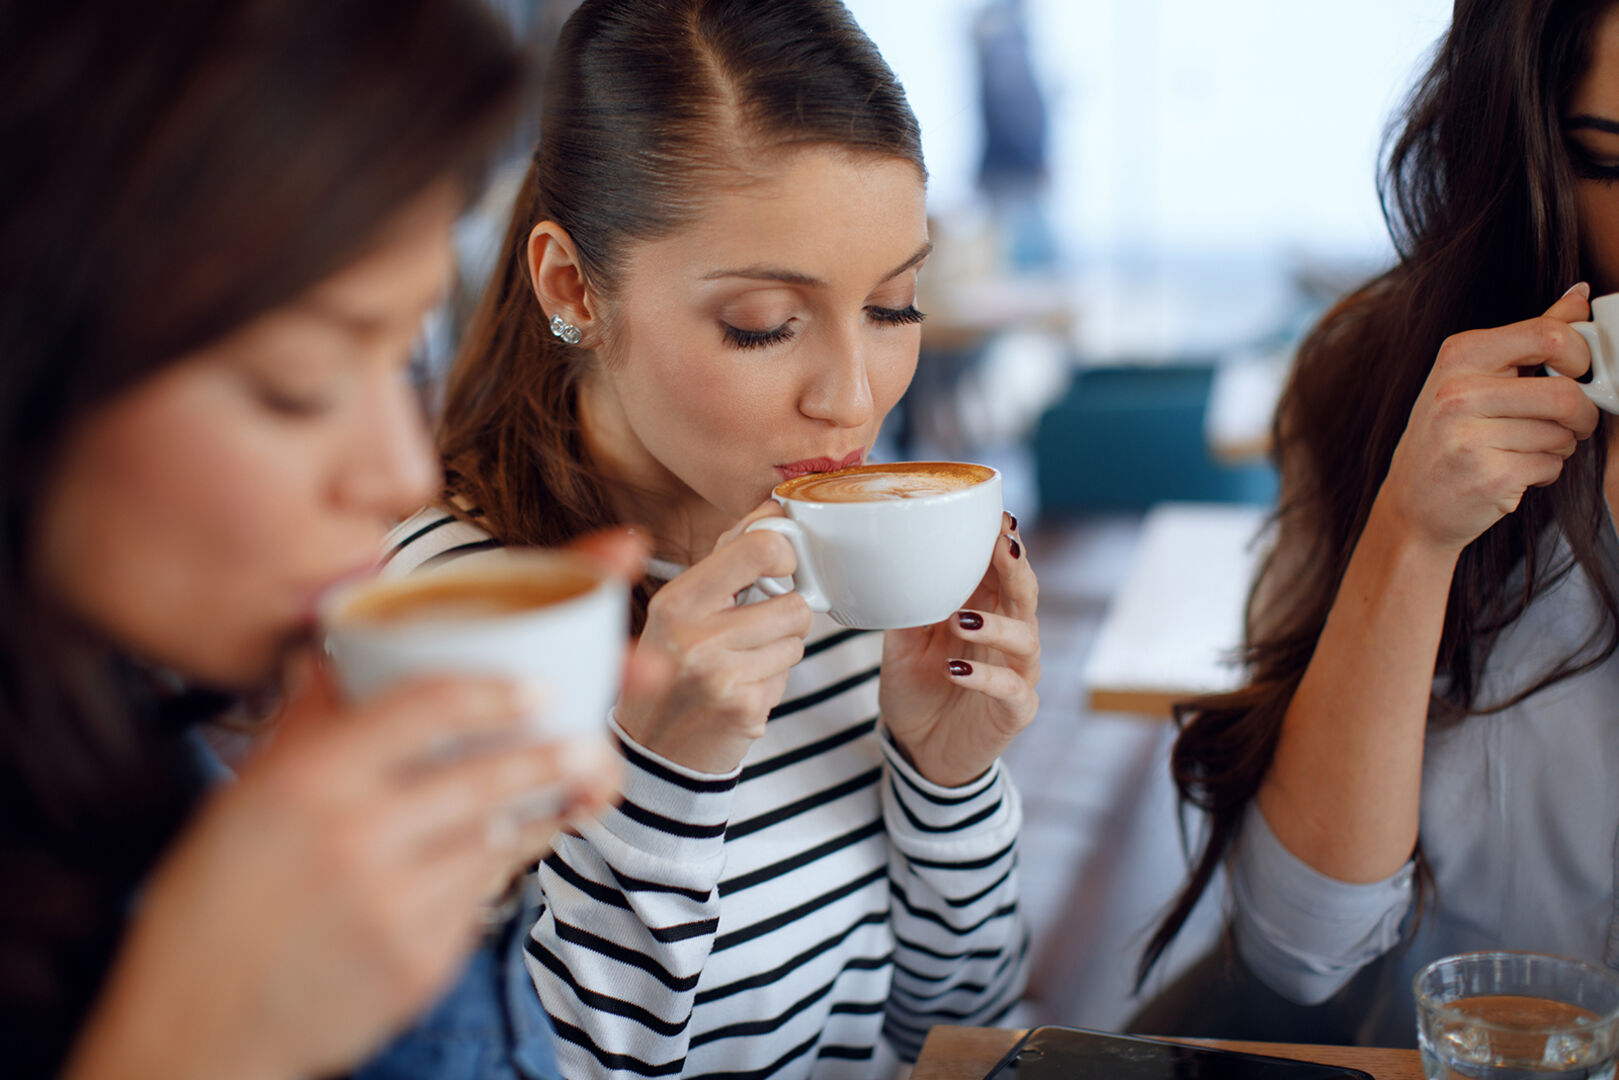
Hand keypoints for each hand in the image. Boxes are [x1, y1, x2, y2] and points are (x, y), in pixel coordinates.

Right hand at [66, 671, 613, 1079]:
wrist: (196, 1029)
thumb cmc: (214, 907)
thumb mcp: (245, 800)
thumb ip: (308, 728)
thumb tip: (335, 659)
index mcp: (311, 781)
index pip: (427, 708)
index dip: (494, 693)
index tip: (536, 689)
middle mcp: (360, 837)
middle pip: (488, 775)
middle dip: (553, 756)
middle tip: (591, 742)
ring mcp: (396, 906)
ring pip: (497, 839)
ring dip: (531, 814)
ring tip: (563, 790)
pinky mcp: (422, 964)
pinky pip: (479, 899)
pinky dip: (488, 874)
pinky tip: (485, 860)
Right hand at [614, 501, 813, 774]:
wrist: (652, 748)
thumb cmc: (670, 666)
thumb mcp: (681, 606)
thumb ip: (727, 555)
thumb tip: (773, 511)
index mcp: (678, 600)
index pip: (759, 548)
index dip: (785, 554)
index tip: (781, 567)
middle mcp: (695, 637)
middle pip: (794, 605)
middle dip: (787, 616)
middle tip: (758, 628)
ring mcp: (720, 677)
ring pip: (797, 642)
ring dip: (780, 652)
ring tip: (742, 663)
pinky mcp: (744, 711)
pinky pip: (788, 678)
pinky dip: (772, 683)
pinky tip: (740, 690)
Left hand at [880, 512, 1039, 788]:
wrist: (920, 750)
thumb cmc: (919, 688)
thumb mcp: (903, 644)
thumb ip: (907, 609)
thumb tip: (892, 566)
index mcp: (986, 611)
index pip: (1001, 570)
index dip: (1004, 543)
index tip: (998, 516)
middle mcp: (1009, 637)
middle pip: (1025, 594)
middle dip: (1015, 567)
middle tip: (1001, 545)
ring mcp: (1017, 674)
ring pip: (1025, 639)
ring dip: (995, 624)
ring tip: (960, 618)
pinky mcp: (1015, 711)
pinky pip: (1010, 689)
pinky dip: (984, 678)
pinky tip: (956, 669)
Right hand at [1378, 283, 1600, 555]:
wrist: (1413, 502)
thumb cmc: (1449, 434)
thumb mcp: (1476, 375)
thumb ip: (1531, 337)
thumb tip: (1580, 295)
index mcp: (1460, 356)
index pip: (1548, 335)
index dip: (1580, 354)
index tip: (1578, 372)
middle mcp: (1458, 393)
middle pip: (1566, 393)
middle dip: (1583, 413)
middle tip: (1573, 421)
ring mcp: (1470, 437)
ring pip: (1562, 433)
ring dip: (1560, 445)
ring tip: (1525, 447)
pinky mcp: (1488, 477)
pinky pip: (1551, 465)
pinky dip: (1546, 471)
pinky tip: (1517, 470)